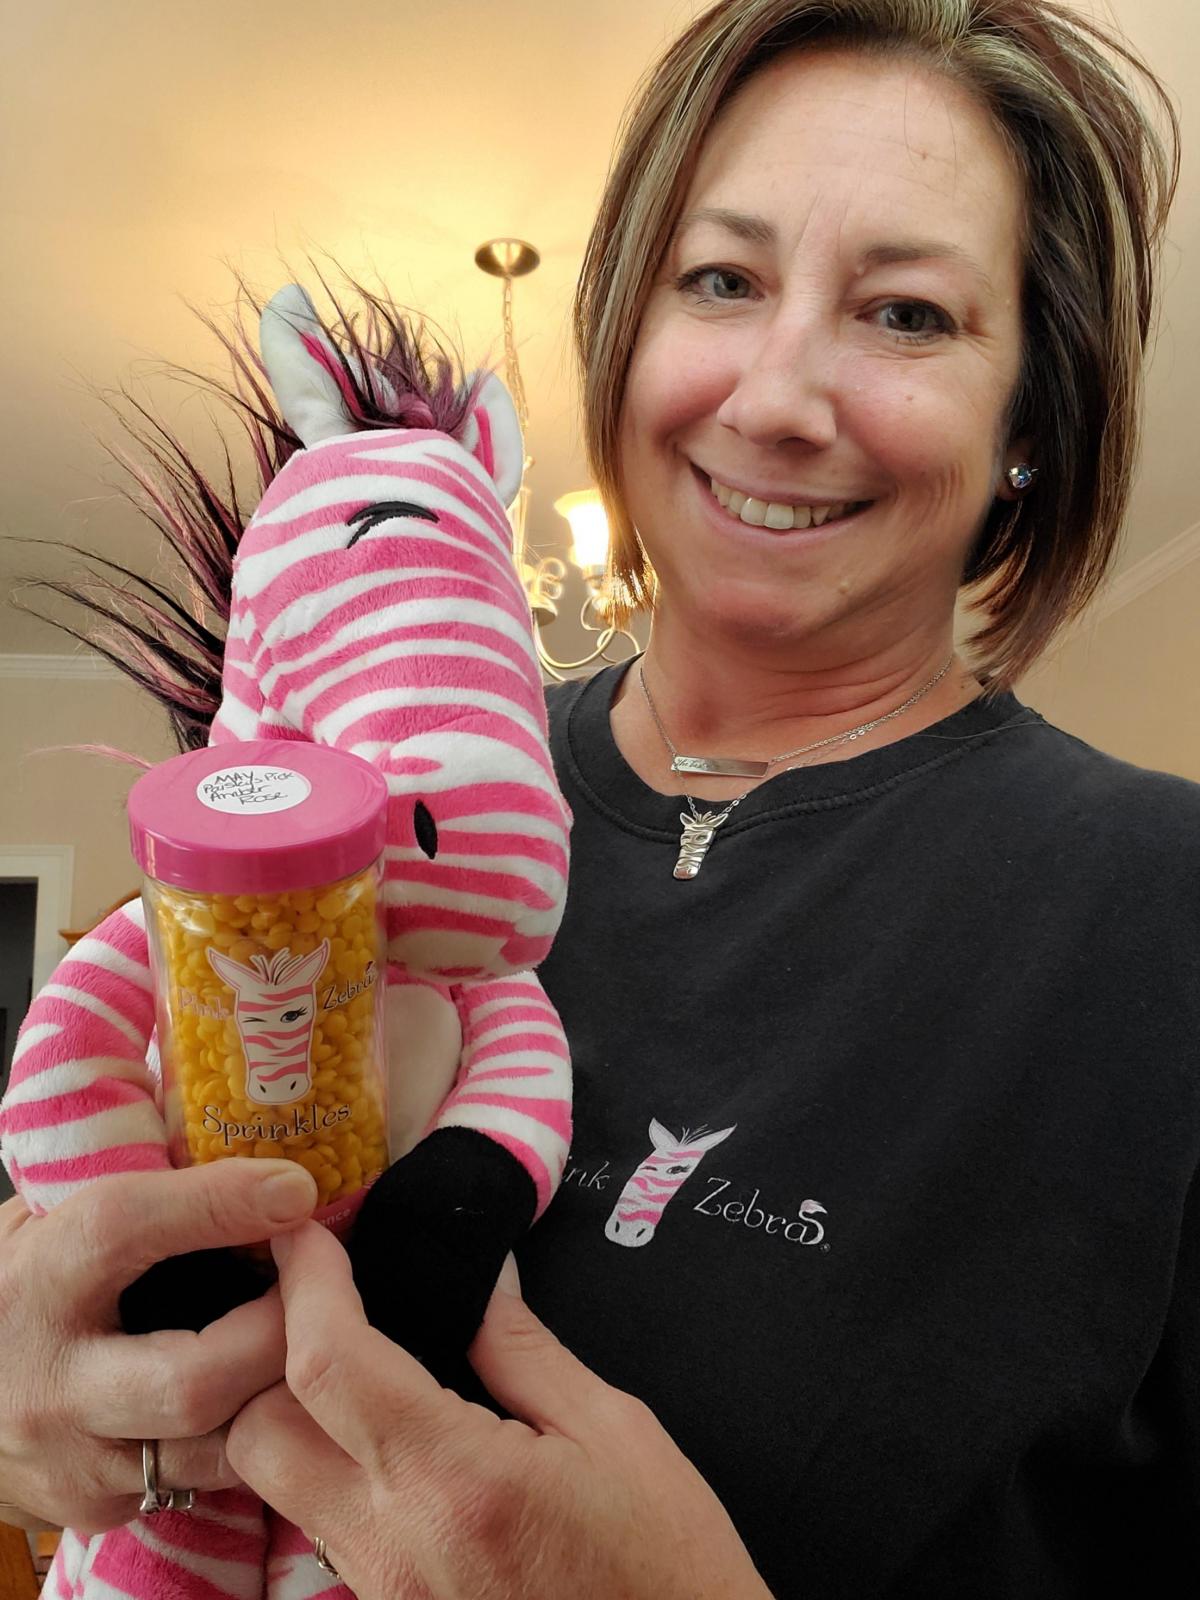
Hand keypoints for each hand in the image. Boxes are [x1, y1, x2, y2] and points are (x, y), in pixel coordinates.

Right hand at [0, 1158, 317, 1532]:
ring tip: (314, 1342)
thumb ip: (141, 1187)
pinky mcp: (91, 1508)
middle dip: (277, 1335)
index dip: (219, 1205)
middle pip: (193, 1380)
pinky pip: (197, 1481)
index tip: (295, 1189)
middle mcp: (50, 1384)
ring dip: (276, 1394)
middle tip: (323, 1290)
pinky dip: (245, 1436)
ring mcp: (70, 1461)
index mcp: (38, 1280)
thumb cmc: (17, 1284)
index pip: (126, 1231)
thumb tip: (253, 1153)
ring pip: (211, 1450)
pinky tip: (267, 1392)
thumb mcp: (49, 1219)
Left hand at [227, 1223, 773, 1599]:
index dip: (305, 1285)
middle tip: (323, 1298)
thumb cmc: (662, 1564)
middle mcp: (394, 1544)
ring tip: (352, 1354)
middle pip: (258, 1436)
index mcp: (454, 1481)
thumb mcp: (612, 1430)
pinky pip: (319, 1524)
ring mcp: (382, 1590)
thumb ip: (524, 1347)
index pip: (327, 1367)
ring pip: (274, 1485)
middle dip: (270, 1354)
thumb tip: (477, 1274)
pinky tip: (378, 1427)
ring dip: (291, 1411)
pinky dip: (324, 1462)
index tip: (306, 1235)